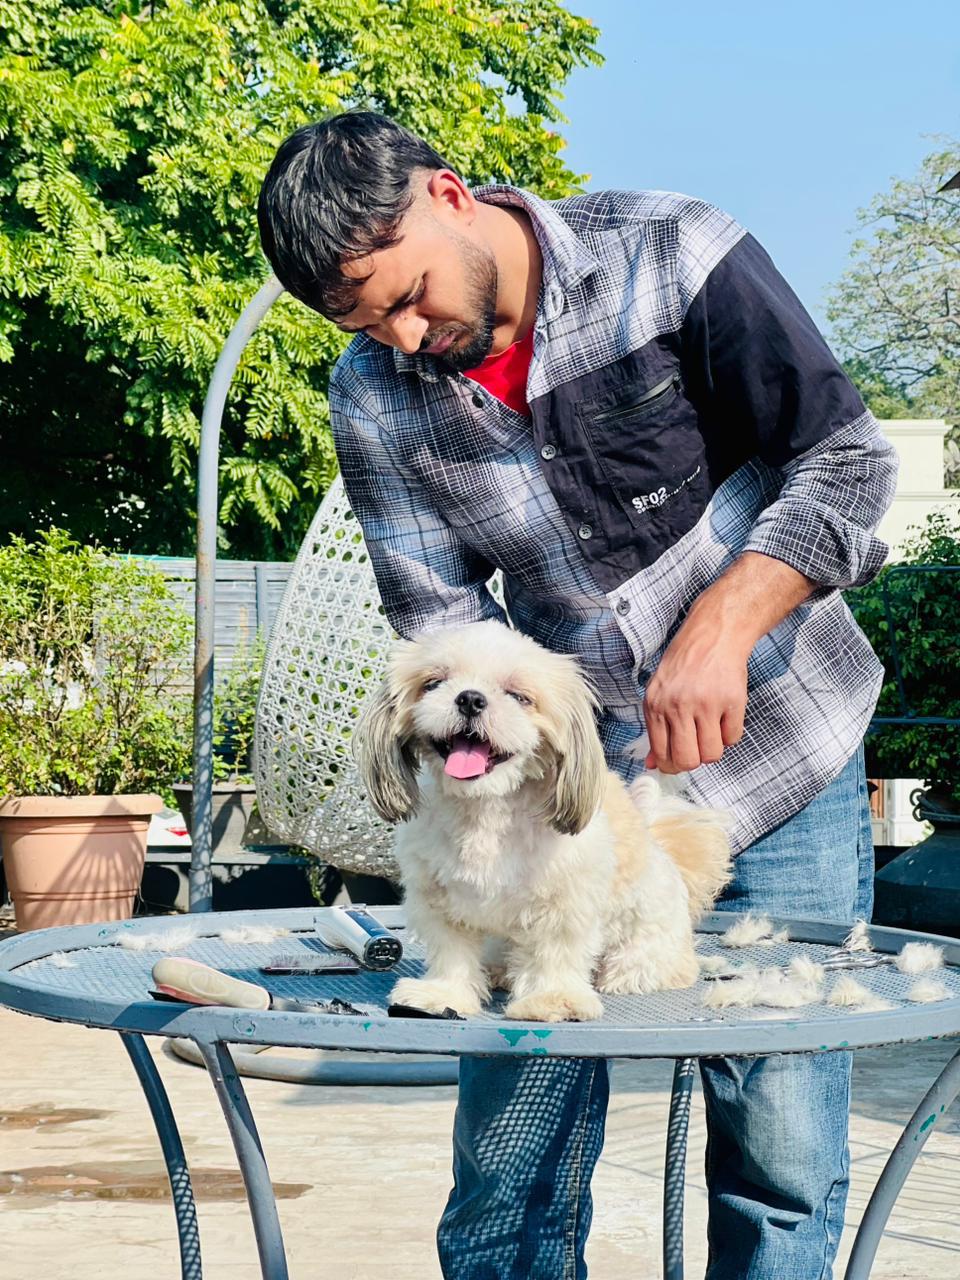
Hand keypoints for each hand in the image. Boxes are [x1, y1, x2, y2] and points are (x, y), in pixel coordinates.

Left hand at [641, 552, 813, 772]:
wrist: (714, 634)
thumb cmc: (685, 664)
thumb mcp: (660, 693)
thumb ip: (656, 729)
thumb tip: (652, 764)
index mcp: (656, 705)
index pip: (661, 754)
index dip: (671, 765)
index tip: (678, 761)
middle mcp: (678, 706)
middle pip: (687, 760)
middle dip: (694, 762)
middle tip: (697, 749)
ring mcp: (706, 704)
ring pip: (712, 754)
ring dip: (714, 748)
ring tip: (712, 729)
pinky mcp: (732, 701)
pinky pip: (733, 738)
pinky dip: (730, 733)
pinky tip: (725, 716)